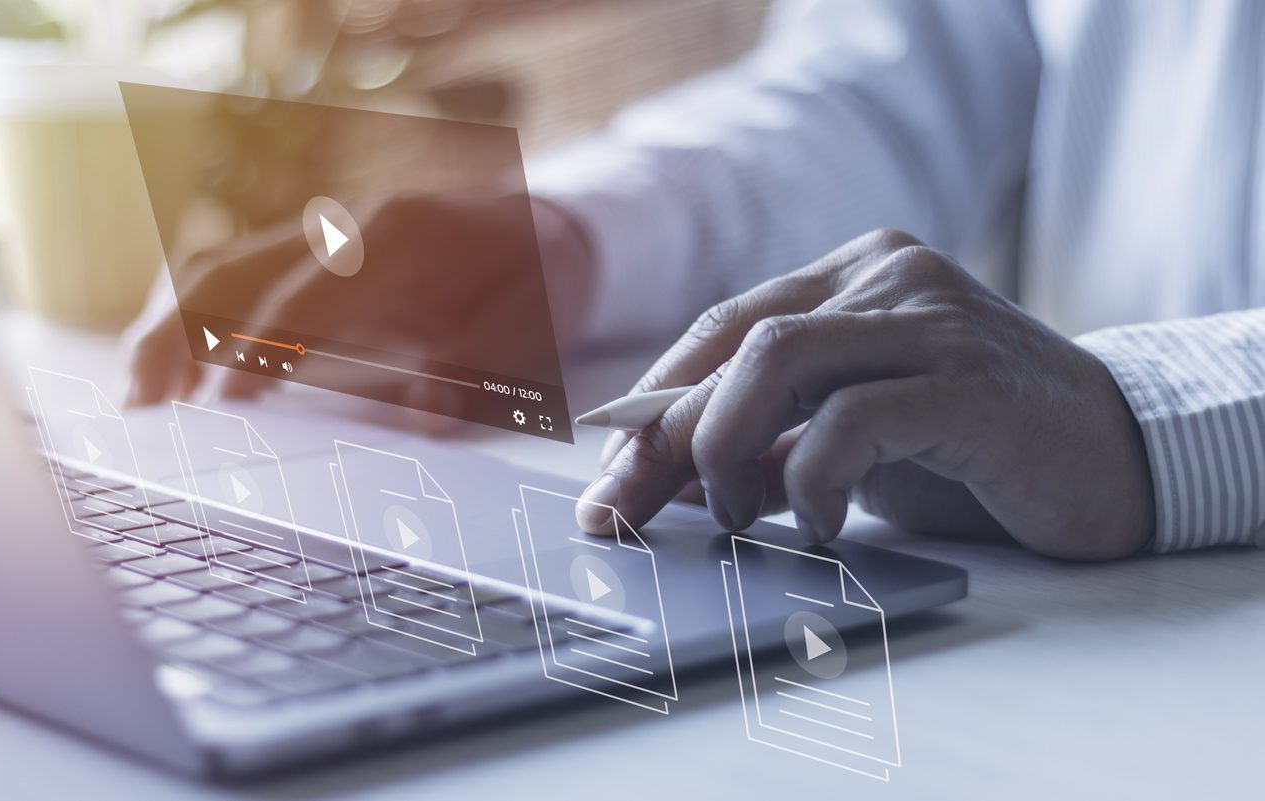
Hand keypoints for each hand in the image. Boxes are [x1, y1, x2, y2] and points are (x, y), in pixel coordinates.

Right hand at [123, 192, 594, 431]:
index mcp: (399, 236)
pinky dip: (197, 320)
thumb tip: (421, 416)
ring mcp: (325, 235)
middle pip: (233, 269)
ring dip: (172, 327)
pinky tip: (178, 368)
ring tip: (141, 396)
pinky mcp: (316, 257)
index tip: (227, 405)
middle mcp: (348, 225)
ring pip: (221, 268)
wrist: (556, 227)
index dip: (262, 350)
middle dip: (180, 335)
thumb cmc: (541, 280)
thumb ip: (482, 363)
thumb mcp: (535, 323)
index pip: (306, 293)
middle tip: (144, 406)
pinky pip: (238, 276)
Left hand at [577, 229, 1154, 560]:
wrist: (1116, 459)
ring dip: (728, 447)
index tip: (608, 479)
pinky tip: (821, 521)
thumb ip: (775, 433)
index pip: (723, 329)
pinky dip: (813, 476)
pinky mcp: (971, 379)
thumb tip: (660, 474)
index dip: (653, 404)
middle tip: (627, 512)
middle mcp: (888, 278)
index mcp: (853, 278)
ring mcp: (932, 320)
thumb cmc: (971, 450)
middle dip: (665, 437)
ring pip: (778, 357)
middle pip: (737, 344)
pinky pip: (855, 416)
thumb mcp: (853, 438)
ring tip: (738, 514)